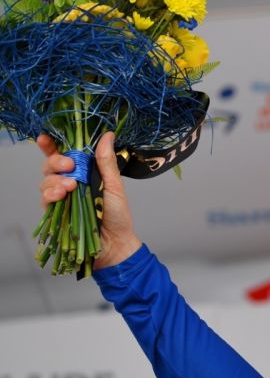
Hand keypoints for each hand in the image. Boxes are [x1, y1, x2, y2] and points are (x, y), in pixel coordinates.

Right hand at [39, 131, 141, 269]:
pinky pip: (45, 198)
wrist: (115, 242)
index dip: (51, 145)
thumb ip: (106, 161)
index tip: (46, 138)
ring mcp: (61, 197)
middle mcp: (69, 182)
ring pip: (46, 180)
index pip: (63, 154)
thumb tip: (108, 135)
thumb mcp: (114, 185)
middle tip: (70, 166)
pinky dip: (51, 194)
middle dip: (56, 162)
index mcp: (83, 172)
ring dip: (56, 180)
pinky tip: (61, 196)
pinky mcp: (55, 212)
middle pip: (51, 165)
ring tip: (71, 187)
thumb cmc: (118, 214)